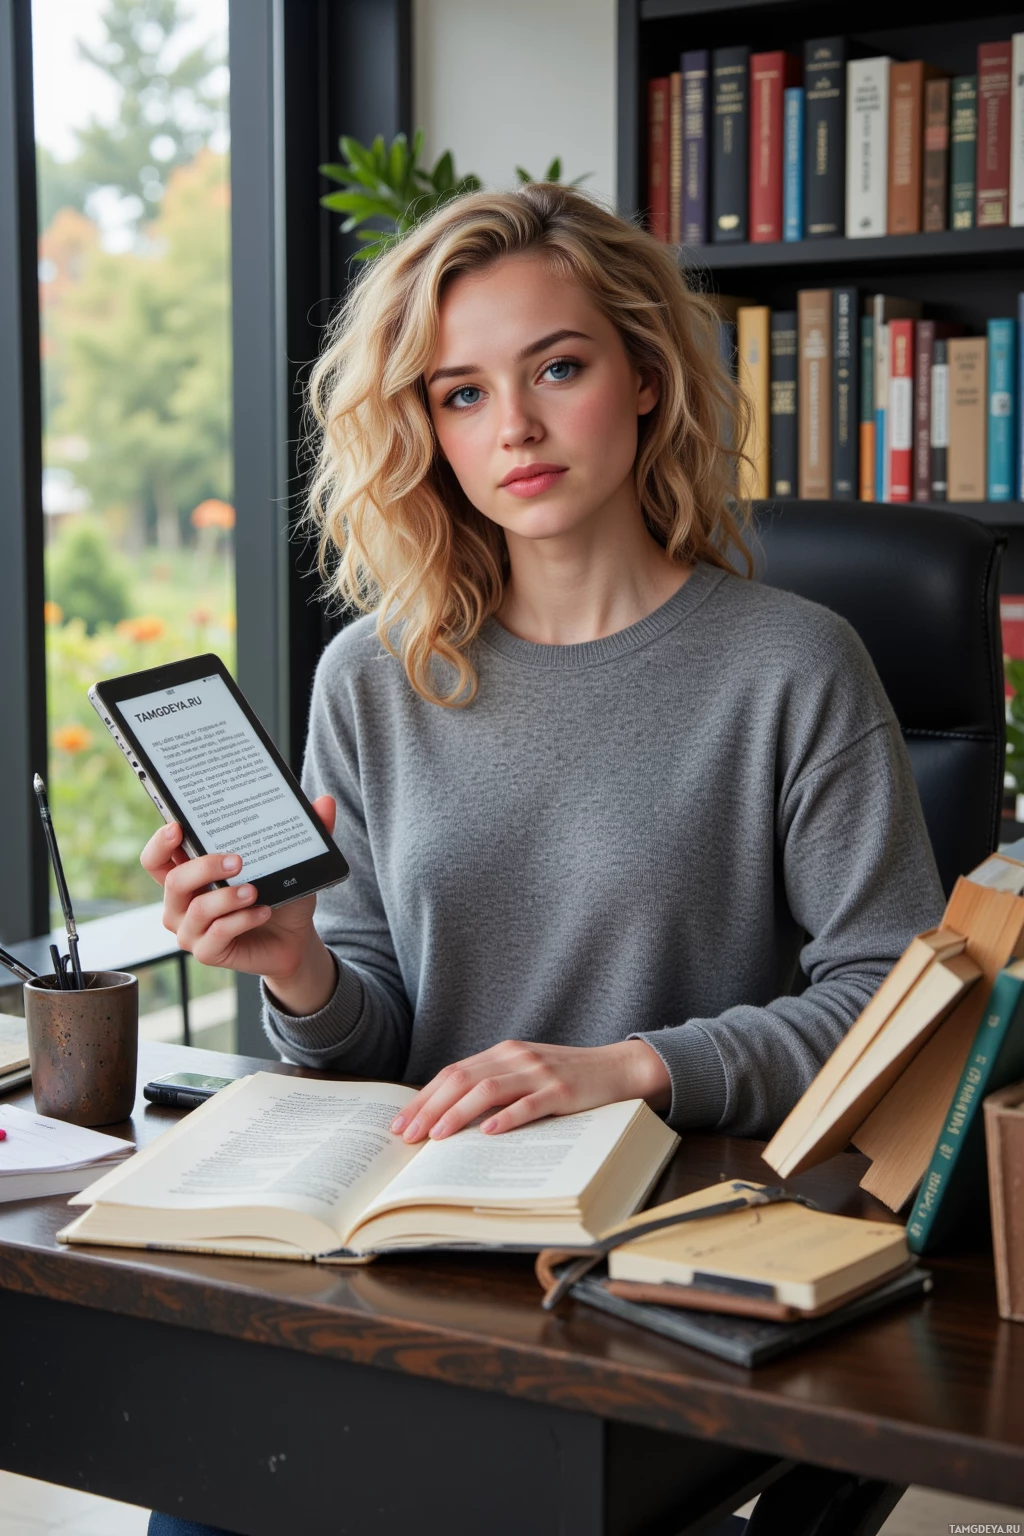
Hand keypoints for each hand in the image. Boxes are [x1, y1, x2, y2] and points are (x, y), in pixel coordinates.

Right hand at [140, 797, 337, 1006]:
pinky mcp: (207, 952)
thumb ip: (305, 831)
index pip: (156, 859)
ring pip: (196, 909)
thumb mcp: (291, 861)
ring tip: (254, 891)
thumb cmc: (278, 894)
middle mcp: (181, 903)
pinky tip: (263, 911)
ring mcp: (191, 930)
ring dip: (226, 898)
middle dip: (204, 867)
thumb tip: (325, 802)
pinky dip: (241, 920)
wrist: (294, 937)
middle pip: (173, 881)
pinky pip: (216, 934)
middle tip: (237, 860)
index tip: (178, 827)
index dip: (159, 843)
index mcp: (188, 874)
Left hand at [389, 1038, 671, 1142]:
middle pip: (462, 1079)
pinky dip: (507, 1118)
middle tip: (408, 1136)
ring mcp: (540, 1072)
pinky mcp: (563, 1090)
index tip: (400, 1122)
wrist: (616, 1069)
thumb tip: (446, 1117)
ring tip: (436, 1136)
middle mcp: (516, 1057)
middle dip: (430, 1108)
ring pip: (488, 1090)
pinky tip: (488, 1132)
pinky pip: (530, 1104)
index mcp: (503, 1053)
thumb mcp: (524, 1075)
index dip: (424, 1097)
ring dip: (457, 1113)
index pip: (453, 1073)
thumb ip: (493, 1086)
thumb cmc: (565, 1078)